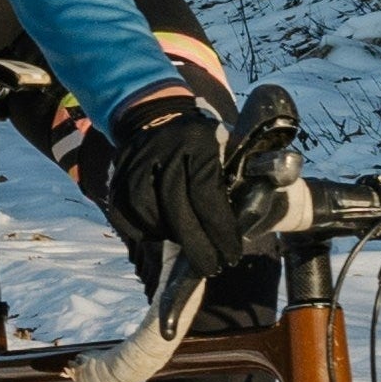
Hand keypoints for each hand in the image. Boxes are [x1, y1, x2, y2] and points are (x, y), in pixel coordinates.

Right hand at [111, 87, 281, 278]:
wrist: (154, 115)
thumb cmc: (202, 138)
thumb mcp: (228, 145)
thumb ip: (246, 173)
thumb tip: (263, 210)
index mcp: (198, 141)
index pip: (206, 194)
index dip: (220, 230)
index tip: (231, 254)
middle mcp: (163, 152)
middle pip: (177, 211)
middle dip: (198, 247)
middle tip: (212, 266)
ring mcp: (135, 165)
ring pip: (152, 218)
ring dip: (172, 239)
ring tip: (190, 245)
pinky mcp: (117, 179)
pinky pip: (129, 218)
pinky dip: (147, 232)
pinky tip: (163, 233)